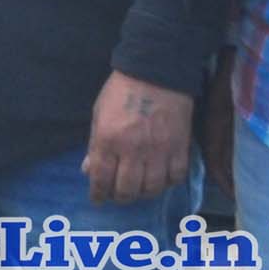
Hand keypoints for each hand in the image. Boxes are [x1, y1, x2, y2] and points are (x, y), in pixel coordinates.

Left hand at [81, 73, 195, 205]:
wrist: (157, 71)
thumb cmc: (122, 91)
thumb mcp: (99, 114)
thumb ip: (94, 145)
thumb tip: (88, 170)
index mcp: (107, 140)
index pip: (100, 178)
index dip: (98, 194)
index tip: (98, 198)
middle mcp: (132, 150)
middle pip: (126, 190)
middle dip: (120, 197)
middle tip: (119, 194)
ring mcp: (158, 150)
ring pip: (151, 188)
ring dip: (143, 193)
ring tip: (139, 188)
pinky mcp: (180, 147)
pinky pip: (175, 177)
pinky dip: (167, 183)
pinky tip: (161, 178)